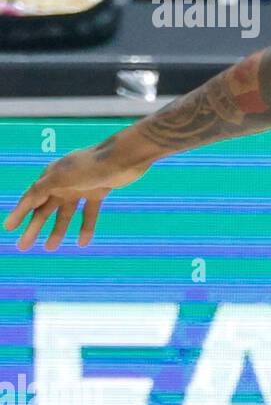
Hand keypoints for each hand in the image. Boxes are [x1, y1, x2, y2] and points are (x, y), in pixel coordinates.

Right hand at [4, 143, 151, 250]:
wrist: (124, 157)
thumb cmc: (91, 165)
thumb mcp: (62, 176)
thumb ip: (43, 188)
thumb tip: (27, 201)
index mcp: (51, 176)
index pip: (31, 198)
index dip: (19, 213)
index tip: (8, 228)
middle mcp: (63, 182)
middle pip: (45, 209)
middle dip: (34, 227)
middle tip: (23, 246)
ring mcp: (81, 187)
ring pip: (65, 213)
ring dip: (57, 230)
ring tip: (49, 247)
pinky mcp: (98, 191)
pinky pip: (89, 213)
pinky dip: (86, 227)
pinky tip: (82, 243)